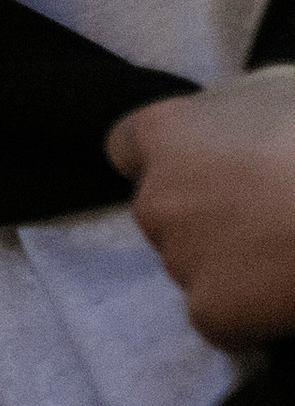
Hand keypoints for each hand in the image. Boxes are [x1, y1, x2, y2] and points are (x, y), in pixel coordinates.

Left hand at [110, 70, 294, 345]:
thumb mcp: (275, 87)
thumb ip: (232, 111)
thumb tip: (233, 128)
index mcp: (165, 133)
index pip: (128, 148)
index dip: (169, 159)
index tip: (204, 168)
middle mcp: (155, 197)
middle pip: (164, 212)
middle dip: (204, 215)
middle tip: (267, 215)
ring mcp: (178, 258)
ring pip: (194, 266)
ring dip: (231, 264)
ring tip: (289, 249)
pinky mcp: (209, 312)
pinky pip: (222, 318)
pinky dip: (251, 314)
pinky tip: (288, 290)